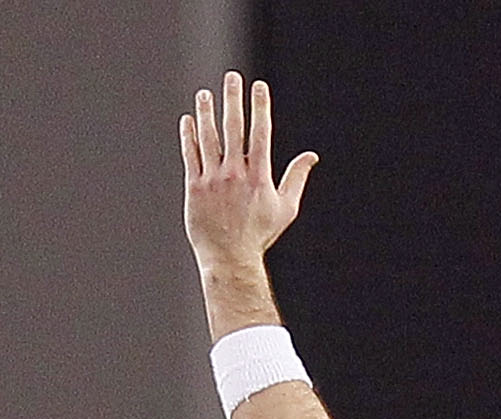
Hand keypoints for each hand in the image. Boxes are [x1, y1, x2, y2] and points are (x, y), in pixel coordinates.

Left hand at [181, 73, 316, 272]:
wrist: (229, 259)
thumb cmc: (259, 235)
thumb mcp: (285, 208)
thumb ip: (296, 178)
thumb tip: (311, 157)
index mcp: (259, 176)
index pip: (260, 133)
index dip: (260, 107)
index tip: (259, 86)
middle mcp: (235, 174)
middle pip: (234, 128)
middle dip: (233, 99)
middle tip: (232, 77)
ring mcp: (212, 180)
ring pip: (209, 138)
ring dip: (207, 112)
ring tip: (205, 94)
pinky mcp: (194, 188)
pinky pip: (190, 155)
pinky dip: (189, 136)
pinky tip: (189, 120)